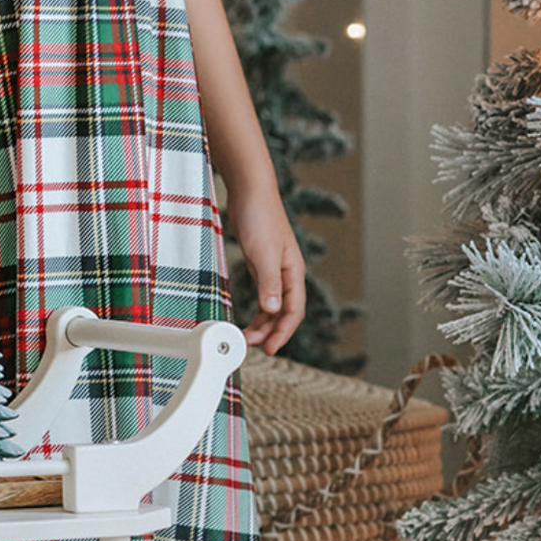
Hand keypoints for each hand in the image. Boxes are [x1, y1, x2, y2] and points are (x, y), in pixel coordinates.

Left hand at [227, 177, 305, 353]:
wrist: (249, 191)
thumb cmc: (259, 217)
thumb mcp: (263, 253)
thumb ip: (270, 283)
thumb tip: (273, 310)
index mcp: (293, 271)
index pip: (294, 310)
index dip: (283, 332)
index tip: (270, 348)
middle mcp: (287, 273)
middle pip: (284, 312)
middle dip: (270, 332)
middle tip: (251, 347)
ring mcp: (274, 270)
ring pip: (273, 305)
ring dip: (262, 323)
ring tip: (246, 337)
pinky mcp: (261, 264)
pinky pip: (264, 294)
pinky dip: (258, 309)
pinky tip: (249, 318)